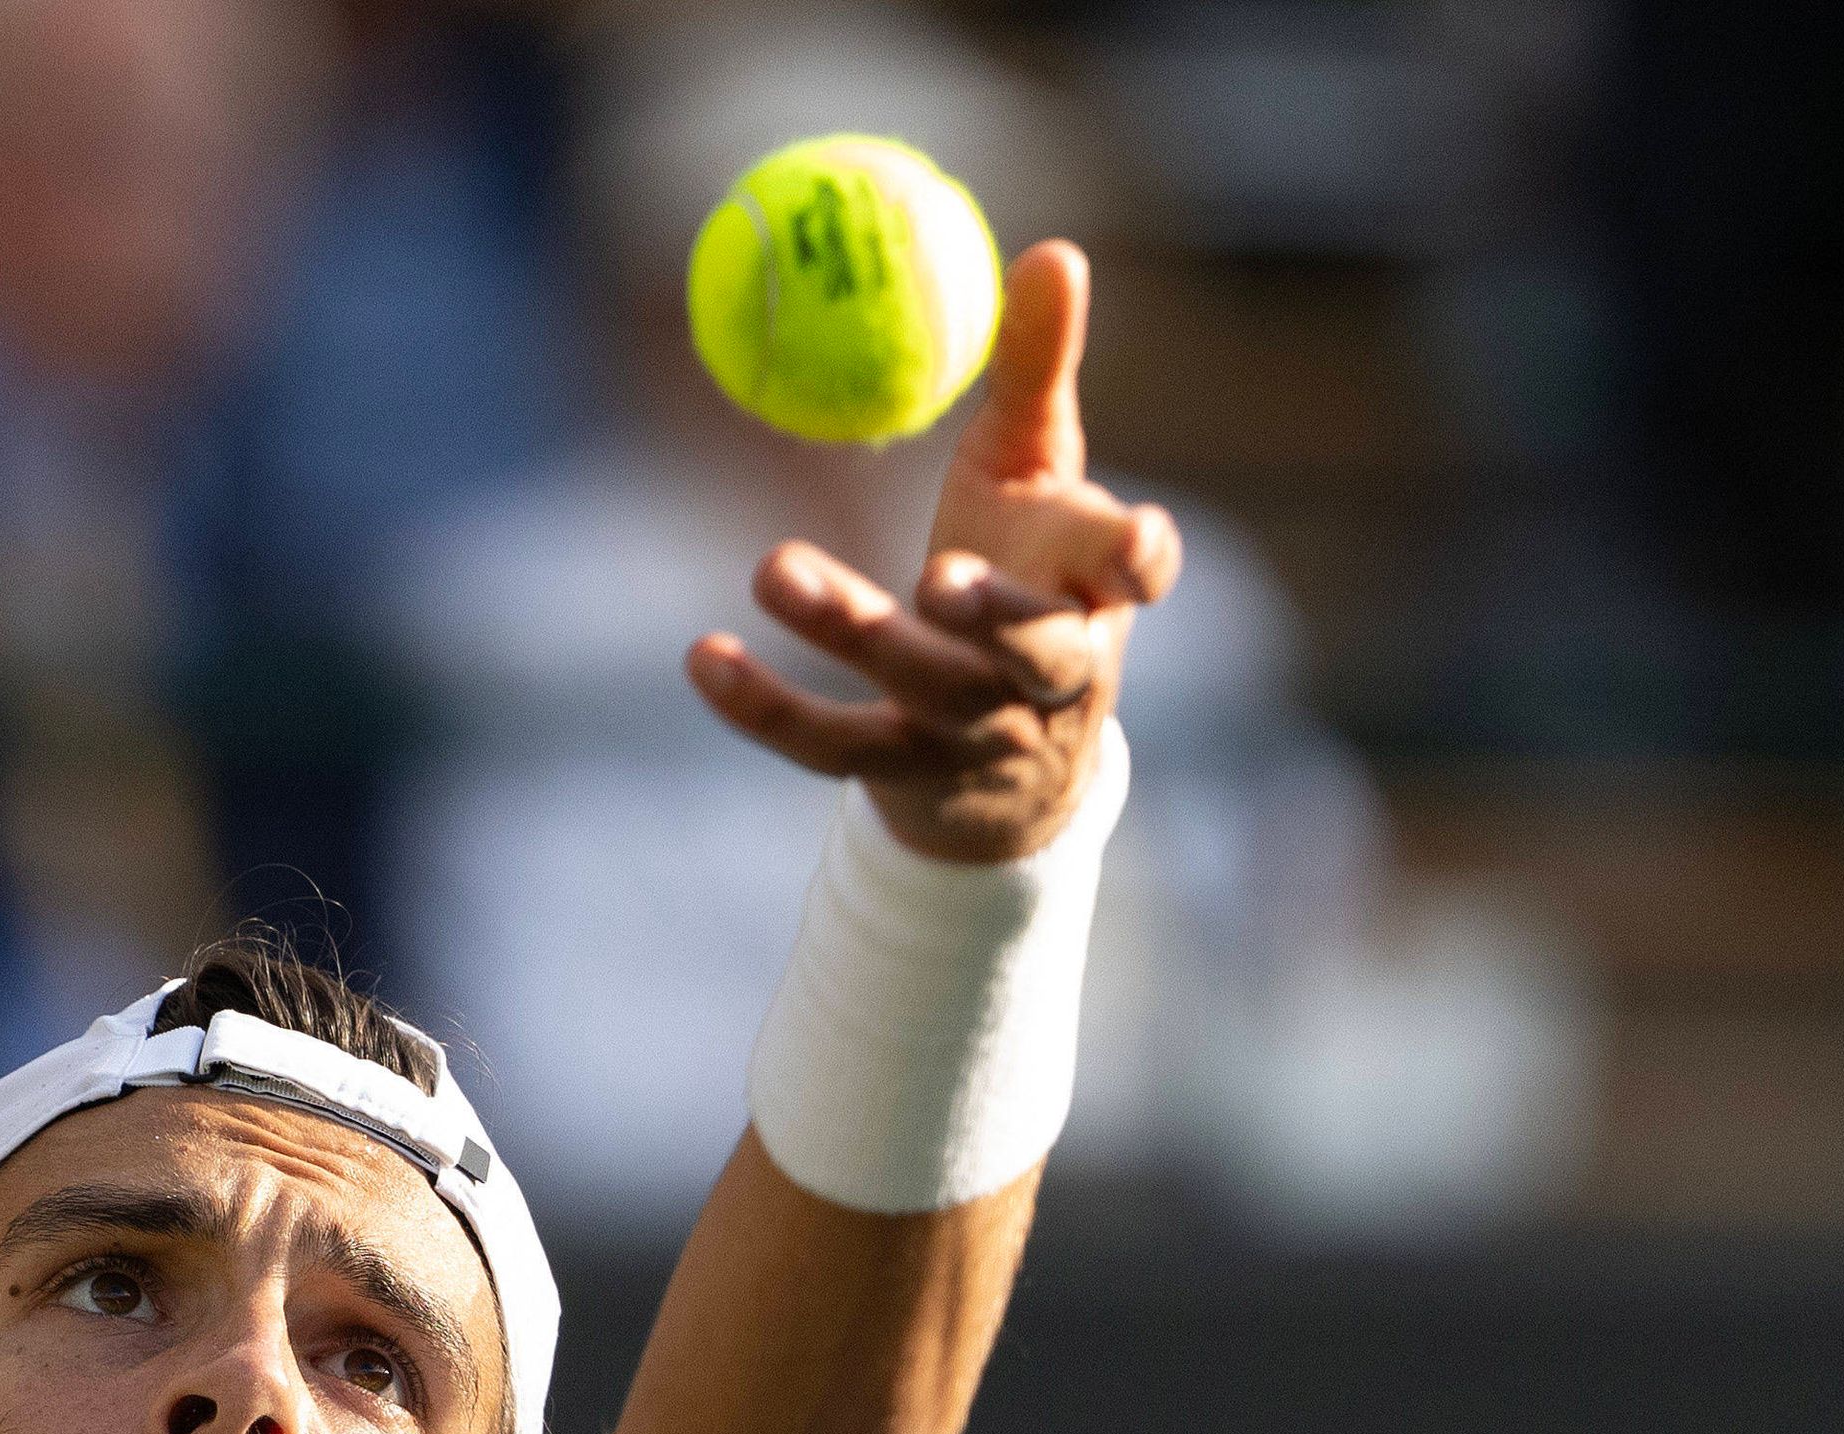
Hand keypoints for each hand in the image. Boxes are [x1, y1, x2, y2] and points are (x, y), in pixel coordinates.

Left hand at [684, 241, 1179, 868]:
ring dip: (852, 632)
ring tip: (773, 568)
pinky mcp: (904, 774)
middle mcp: (1049, 673)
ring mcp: (977, 732)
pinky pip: (830, 747)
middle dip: (993, 615)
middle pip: (1031, 649)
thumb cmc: (1025, 580)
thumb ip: (1037, 372)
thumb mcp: (1033, 475)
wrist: (1008, 768)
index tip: (1138, 544)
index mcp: (1093, 592)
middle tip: (941, 576)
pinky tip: (702, 658)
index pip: (1137, 577)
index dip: (1141, 561)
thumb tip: (1054, 249)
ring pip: (923, 689)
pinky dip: (765, 708)